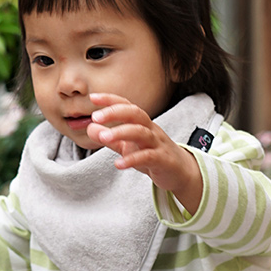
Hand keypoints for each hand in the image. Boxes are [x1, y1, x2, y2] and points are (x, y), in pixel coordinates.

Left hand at [86, 93, 202, 213]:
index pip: (126, 106)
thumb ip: (110, 138)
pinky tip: (118, 164)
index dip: (110, 100)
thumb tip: (90, 127)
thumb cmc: (152, 155)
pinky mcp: (163, 160)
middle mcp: (150, 129)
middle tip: (95, 117)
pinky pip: (148, 156)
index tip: (93, 97)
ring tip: (104, 137)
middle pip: (135, 113)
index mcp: (141, 123)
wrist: (180, 172)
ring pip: (141, 132)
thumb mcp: (128, 146)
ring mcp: (158, 144)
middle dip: (115, 112)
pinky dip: (132, 159)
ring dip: (121, 133)